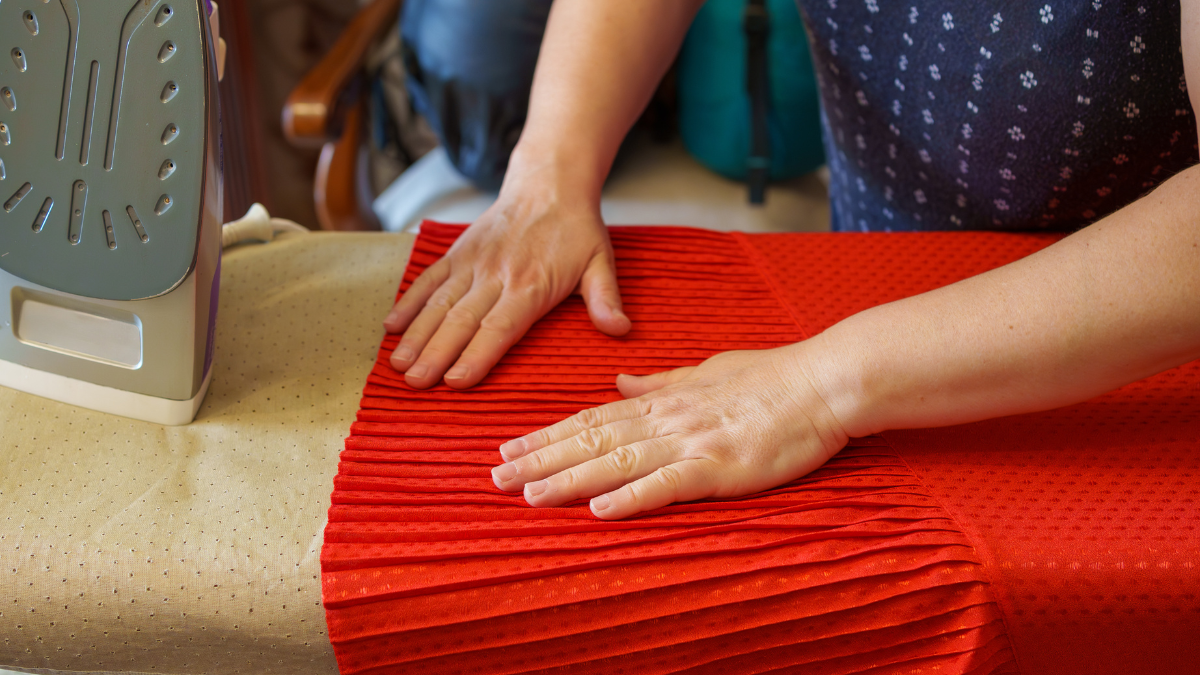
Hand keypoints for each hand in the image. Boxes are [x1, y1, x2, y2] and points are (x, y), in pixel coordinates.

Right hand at [384, 190, 630, 388]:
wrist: (549, 182)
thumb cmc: (577, 230)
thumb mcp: (601, 261)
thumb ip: (606, 298)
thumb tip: (620, 329)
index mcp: (531, 285)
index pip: (500, 327)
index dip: (477, 354)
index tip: (456, 380)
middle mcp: (496, 275)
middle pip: (461, 320)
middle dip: (436, 354)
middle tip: (415, 384)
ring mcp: (473, 263)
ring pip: (439, 303)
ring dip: (416, 335)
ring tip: (398, 364)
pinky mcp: (459, 253)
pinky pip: (430, 279)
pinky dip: (409, 301)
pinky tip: (391, 326)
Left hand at [490, 346, 850, 518]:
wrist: (824, 382)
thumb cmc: (771, 377)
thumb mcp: (705, 371)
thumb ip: (660, 381)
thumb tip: (619, 379)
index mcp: (663, 399)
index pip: (592, 418)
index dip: (547, 435)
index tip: (508, 450)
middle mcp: (668, 418)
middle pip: (592, 439)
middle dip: (541, 459)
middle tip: (495, 478)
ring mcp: (692, 442)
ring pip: (618, 460)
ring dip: (571, 478)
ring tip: (530, 495)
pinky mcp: (720, 467)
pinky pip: (668, 484)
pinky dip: (632, 496)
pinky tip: (600, 510)